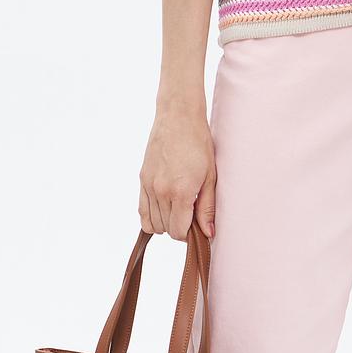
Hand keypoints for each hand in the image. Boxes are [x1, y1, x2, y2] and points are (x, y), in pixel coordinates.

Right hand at [139, 105, 216, 238]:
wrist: (178, 118)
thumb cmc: (199, 143)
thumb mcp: (210, 176)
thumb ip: (207, 207)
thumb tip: (208, 233)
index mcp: (181, 192)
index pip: (178, 231)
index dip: (188, 234)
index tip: (197, 226)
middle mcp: (161, 191)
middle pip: (166, 228)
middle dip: (179, 228)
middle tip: (191, 216)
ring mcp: (148, 185)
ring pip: (152, 222)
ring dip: (165, 223)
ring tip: (178, 210)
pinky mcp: (142, 179)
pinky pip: (141, 210)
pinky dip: (151, 216)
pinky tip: (163, 209)